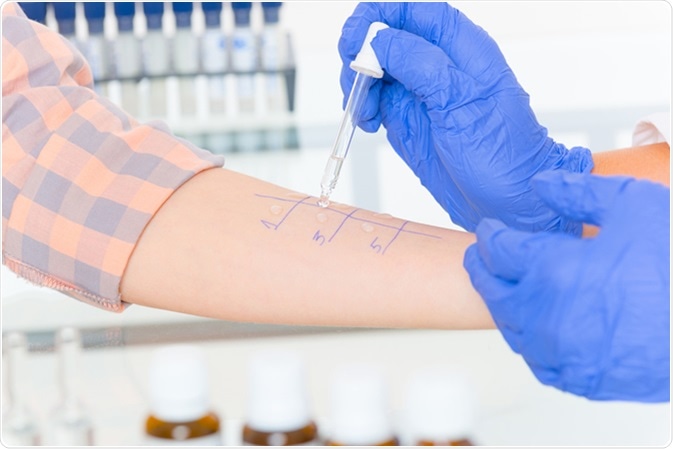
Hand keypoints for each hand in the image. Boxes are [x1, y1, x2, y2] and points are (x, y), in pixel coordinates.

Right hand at [338, 3, 592, 232]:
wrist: (509, 203)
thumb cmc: (504, 155)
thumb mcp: (462, 104)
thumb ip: (421, 65)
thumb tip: (380, 41)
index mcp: (460, 48)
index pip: (412, 12)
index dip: (377, 17)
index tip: (354, 40)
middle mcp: (437, 65)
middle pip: (384, 37)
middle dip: (361, 55)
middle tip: (355, 84)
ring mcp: (420, 92)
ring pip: (374, 69)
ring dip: (358, 86)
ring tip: (366, 113)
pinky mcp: (408, 118)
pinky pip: (375, 100)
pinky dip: (363, 109)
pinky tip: (370, 124)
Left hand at [463, 171, 669, 401]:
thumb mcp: (632, 204)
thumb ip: (576, 191)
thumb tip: (540, 183)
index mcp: (553, 268)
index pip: (498, 249)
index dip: (490, 235)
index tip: (489, 231)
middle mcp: (546, 314)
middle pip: (493, 289)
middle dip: (483, 268)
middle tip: (481, 257)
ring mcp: (561, 351)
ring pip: (510, 326)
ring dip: (503, 302)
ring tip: (505, 287)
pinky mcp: (579, 378)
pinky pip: (536, 360)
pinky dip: (528, 339)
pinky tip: (535, 325)